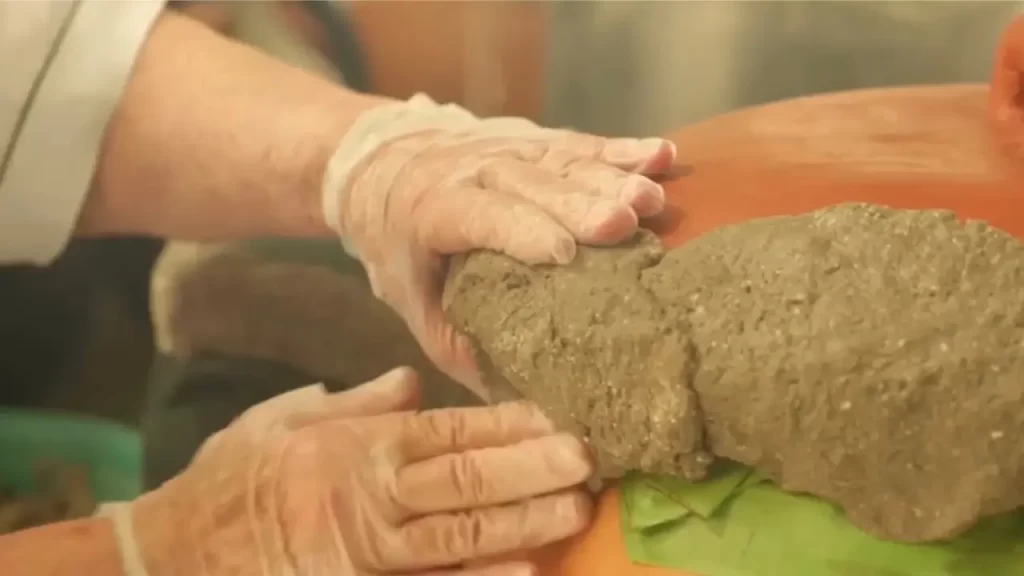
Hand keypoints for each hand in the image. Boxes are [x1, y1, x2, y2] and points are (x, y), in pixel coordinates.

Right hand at [125, 367, 594, 575]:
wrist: (178, 554)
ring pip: (459, 536)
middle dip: (532, 468)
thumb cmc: (236, 480)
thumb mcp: (287, 420)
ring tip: (575, 508)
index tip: (557, 415)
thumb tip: (411, 383)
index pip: (450, 430)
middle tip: (589, 456)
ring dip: (522, 521)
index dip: (509, 424)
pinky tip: (523, 572)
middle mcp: (370, 497)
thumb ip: (356, 401)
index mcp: (359, 447)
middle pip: (466, 479)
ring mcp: (368, 555)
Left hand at [321, 95, 676, 394]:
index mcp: (434, 209)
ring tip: (651, 198)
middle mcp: (475, 169)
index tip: (563, 253)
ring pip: (563, 160)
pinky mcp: (536, 140)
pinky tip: (662, 155)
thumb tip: (511, 404)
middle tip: (626, 221)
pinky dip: (623, 150)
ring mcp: (509, 148)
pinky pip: (582, 143)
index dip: (520, 230)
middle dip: (580, 202)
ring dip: (611, 177)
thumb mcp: (408, 299)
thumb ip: (454, 345)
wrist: (380, 164)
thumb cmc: (398, 243)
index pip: (480, 215)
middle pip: (532, 184)